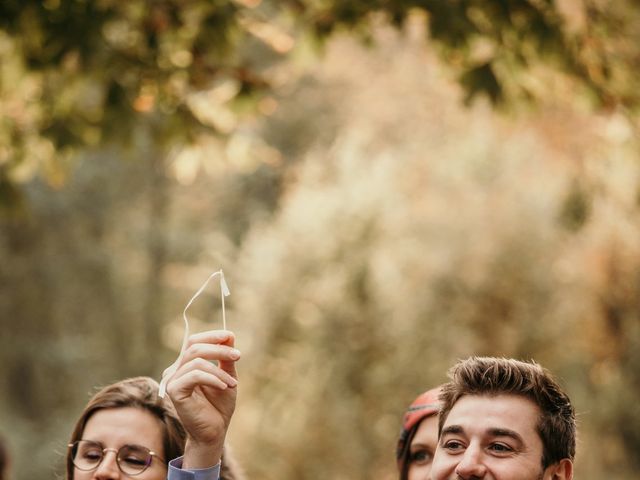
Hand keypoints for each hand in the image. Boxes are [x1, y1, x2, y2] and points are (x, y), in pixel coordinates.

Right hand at [166, 330, 239, 468]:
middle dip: (218, 348)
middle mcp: (175, 370)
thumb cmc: (219, 406)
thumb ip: (226, 358)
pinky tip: (225, 387)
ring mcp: (172, 380)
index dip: (211, 336)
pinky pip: (194, 375)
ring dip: (219, 370)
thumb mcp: (227, 376)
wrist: (215, 432)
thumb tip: (229, 335)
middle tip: (237, 356)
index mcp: (186, 365)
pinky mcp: (174, 391)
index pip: (194, 341)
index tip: (230, 336)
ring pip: (196, 360)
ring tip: (233, 383)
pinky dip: (213, 378)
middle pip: (194, 346)